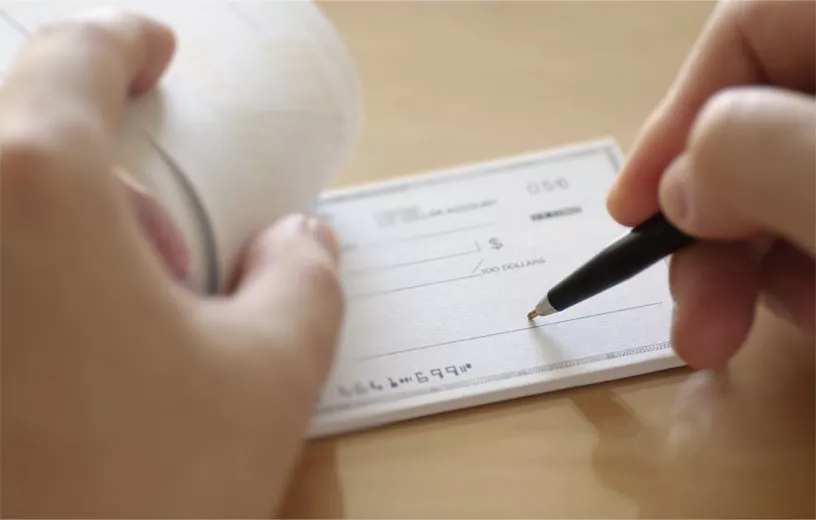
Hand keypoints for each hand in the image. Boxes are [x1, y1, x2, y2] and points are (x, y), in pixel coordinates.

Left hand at [0, 10, 342, 516]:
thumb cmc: (140, 498)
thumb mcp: (268, 380)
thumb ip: (307, 285)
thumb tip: (304, 241)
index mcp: (32, 187)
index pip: (72, 56)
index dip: (123, 41)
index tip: (155, 52)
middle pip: (7, 122)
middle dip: (79, 143)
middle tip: (143, 217)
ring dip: (41, 207)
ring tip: (106, 297)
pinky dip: (17, 263)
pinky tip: (54, 347)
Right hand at [606, 0, 814, 368]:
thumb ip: (754, 158)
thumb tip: (680, 191)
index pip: (750, 28)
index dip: (678, 120)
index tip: (629, 212)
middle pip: (765, 129)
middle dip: (717, 233)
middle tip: (700, 322)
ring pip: (793, 189)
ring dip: (761, 269)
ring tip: (774, 332)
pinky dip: (809, 275)